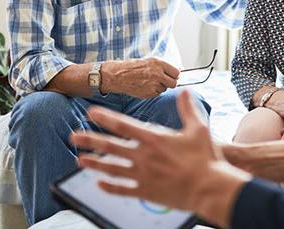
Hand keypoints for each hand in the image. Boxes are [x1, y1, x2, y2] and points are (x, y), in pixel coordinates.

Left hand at [70, 90, 248, 215]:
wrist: (209, 188)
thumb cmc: (205, 158)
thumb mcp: (199, 128)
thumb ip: (188, 109)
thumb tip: (184, 90)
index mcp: (154, 139)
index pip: (124, 125)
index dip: (106, 118)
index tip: (91, 112)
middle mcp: (144, 157)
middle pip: (111, 146)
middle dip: (91, 140)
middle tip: (74, 137)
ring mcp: (143, 175)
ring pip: (112, 168)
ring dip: (94, 163)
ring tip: (80, 160)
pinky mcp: (147, 192)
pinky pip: (123, 190)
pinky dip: (110, 187)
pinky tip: (100, 184)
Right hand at [103, 58, 179, 97]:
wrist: (118, 75)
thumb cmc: (134, 67)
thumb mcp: (150, 61)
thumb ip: (164, 67)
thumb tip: (178, 71)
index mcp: (159, 63)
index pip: (176, 72)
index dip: (174, 75)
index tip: (172, 75)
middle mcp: (157, 74)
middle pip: (174, 83)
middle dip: (170, 82)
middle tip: (164, 81)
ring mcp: (153, 85)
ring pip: (165, 89)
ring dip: (160, 87)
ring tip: (150, 82)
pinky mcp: (149, 93)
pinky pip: (157, 94)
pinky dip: (153, 91)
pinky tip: (145, 86)